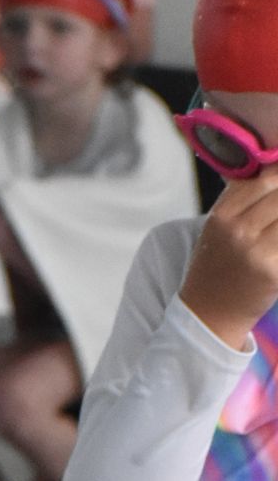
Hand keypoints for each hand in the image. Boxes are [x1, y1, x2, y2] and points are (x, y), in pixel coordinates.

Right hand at [180, 170, 277, 350]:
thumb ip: (243, 197)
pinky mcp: (273, 270)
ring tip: (274, 236)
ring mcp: (257, 251)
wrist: (208, 316)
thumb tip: (275, 165)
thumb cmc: (216, 269)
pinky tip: (277, 250)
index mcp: (221, 217)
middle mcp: (238, 231)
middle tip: (275, 221)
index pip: (266, 180)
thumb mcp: (217, 229)